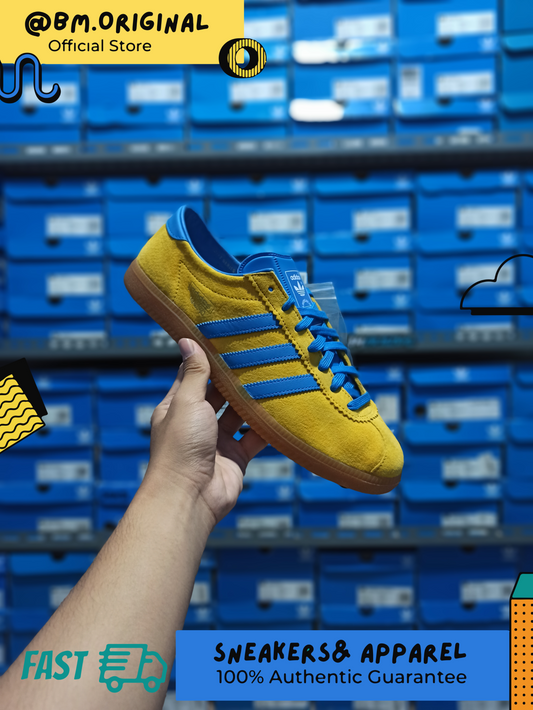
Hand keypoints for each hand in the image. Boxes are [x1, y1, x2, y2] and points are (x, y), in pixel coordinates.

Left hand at [146, 338, 266, 527]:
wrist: (190, 498)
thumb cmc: (180, 447)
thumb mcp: (186, 402)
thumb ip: (194, 374)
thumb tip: (187, 341)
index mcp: (178, 407)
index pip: (194, 376)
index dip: (208, 359)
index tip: (226, 340)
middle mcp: (197, 422)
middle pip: (220, 395)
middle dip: (236, 379)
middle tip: (258, 356)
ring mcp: (217, 441)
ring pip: (239, 415)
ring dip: (253, 401)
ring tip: (273, 378)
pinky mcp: (236, 457)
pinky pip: (254, 437)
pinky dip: (267, 427)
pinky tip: (280, 411)